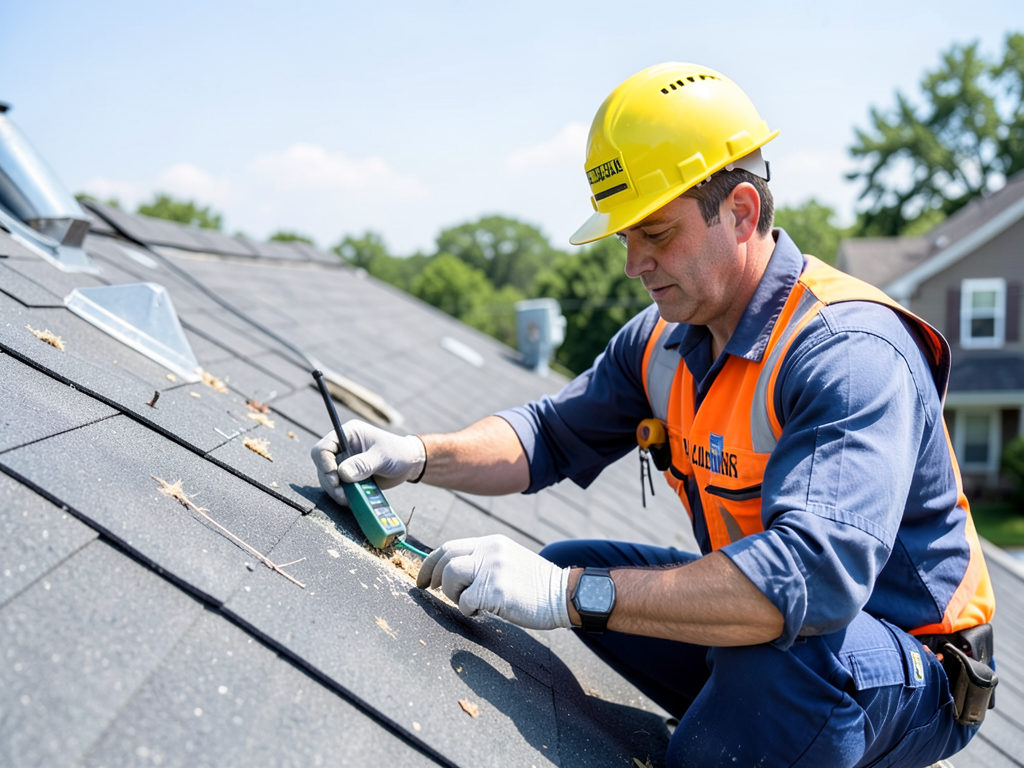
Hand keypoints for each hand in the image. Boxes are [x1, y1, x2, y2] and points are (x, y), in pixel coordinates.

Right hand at [310, 420, 425, 506]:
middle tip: (343, 495)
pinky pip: (338, 488)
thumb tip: (343, 474)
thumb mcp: (381, 456)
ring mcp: (344, 463)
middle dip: (330, 482)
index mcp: (347, 434)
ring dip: (336, 492)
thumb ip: (363, 464)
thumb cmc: (397, 452)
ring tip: (349, 499)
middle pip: (322, 466)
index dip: (324, 463)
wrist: (408, 463)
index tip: (335, 478)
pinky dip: (342, 495)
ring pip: (327, 480)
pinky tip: (352, 500)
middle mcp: (342, 448)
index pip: (323, 448)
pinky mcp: (348, 477)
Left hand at [416, 534, 570, 629]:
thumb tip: (454, 573)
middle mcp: (490, 552)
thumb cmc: (536, 584)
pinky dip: (469, 610)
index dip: (430, 563)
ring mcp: (493, 570)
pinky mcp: (496, 591)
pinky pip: (466, 602)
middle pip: (446, 559)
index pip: (449, 546)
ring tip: (469, 602)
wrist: (564, 593)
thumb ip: (484, 560)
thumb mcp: (508, 559)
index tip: (423, 578)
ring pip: (451, 577)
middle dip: (433, 577)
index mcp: (491, 543)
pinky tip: (484, 611)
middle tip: (433, 590)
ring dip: (452, 594)